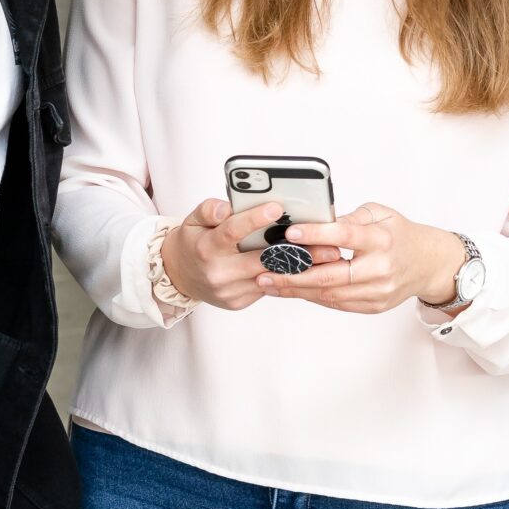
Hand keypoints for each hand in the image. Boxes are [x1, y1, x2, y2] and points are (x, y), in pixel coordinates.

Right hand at [162, 198, 341, 310]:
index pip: (233, 231)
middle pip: (263, 260)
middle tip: (327, 243)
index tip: (277, 206)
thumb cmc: (193, 241)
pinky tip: (310, 267)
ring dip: (301, 267)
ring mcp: (230, 291)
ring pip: (271, 277)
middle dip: (296, 251)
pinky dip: (288, 277)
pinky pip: (268, 288)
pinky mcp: (239, 301)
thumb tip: (228, 207)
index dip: (255, 219)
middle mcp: (219, 272)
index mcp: (207, 248)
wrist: (179, 275)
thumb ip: (210, 209)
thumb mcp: (193, 219)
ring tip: (328, 256)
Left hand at [259, 203, 466, 314]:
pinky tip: (292, 290)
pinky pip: (336, 303)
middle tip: (264, 271)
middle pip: (331, 275)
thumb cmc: (400, 234)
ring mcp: (377, 291)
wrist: (428, 263)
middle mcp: (380, 268)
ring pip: (329, 294)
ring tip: (269, 283)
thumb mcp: (380, 213)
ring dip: (296, 290)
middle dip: (292, 275)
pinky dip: (312, 296)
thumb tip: (316, 222)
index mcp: (382, 238)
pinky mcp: (373, 306)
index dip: (316, 235)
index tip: (289, 233)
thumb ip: (349, 218)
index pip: (345, 236)